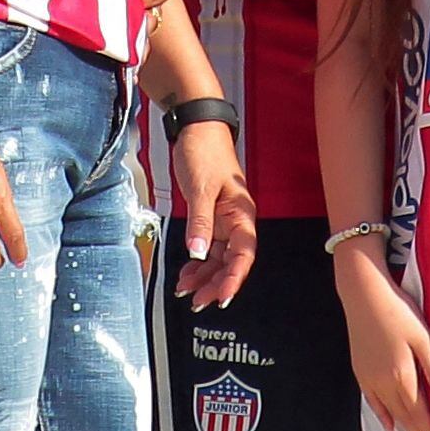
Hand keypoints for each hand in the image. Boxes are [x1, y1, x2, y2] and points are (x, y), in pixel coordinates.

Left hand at [170, 121, 257, 309]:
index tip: (221, 297)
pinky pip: (207, 247)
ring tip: (186, 291)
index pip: (244, 254)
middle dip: (216, 283)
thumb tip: (197, 253)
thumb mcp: (201, 188)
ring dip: (204, 276)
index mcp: (241, 214)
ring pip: (218, 258)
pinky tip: (186, 272)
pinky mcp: (210, 217)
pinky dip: (197, 262)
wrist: (197, 128)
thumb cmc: (205, 152)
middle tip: (197, 302)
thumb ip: (200, 222)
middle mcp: (236, 221)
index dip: (234, 278)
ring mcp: (223, 220)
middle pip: (231, 261)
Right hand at [337, 246, 429, 430]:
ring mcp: (369, 379)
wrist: (363, 295)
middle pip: (404, 417)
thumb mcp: (424, 337)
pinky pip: (374, 403)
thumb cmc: (398, 311)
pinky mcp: (360, 372)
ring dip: (402, 430)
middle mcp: (383, 384)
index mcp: (401, 376)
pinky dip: (383, 417)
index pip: (419, 414)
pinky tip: (389, 425)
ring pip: (389, 412)